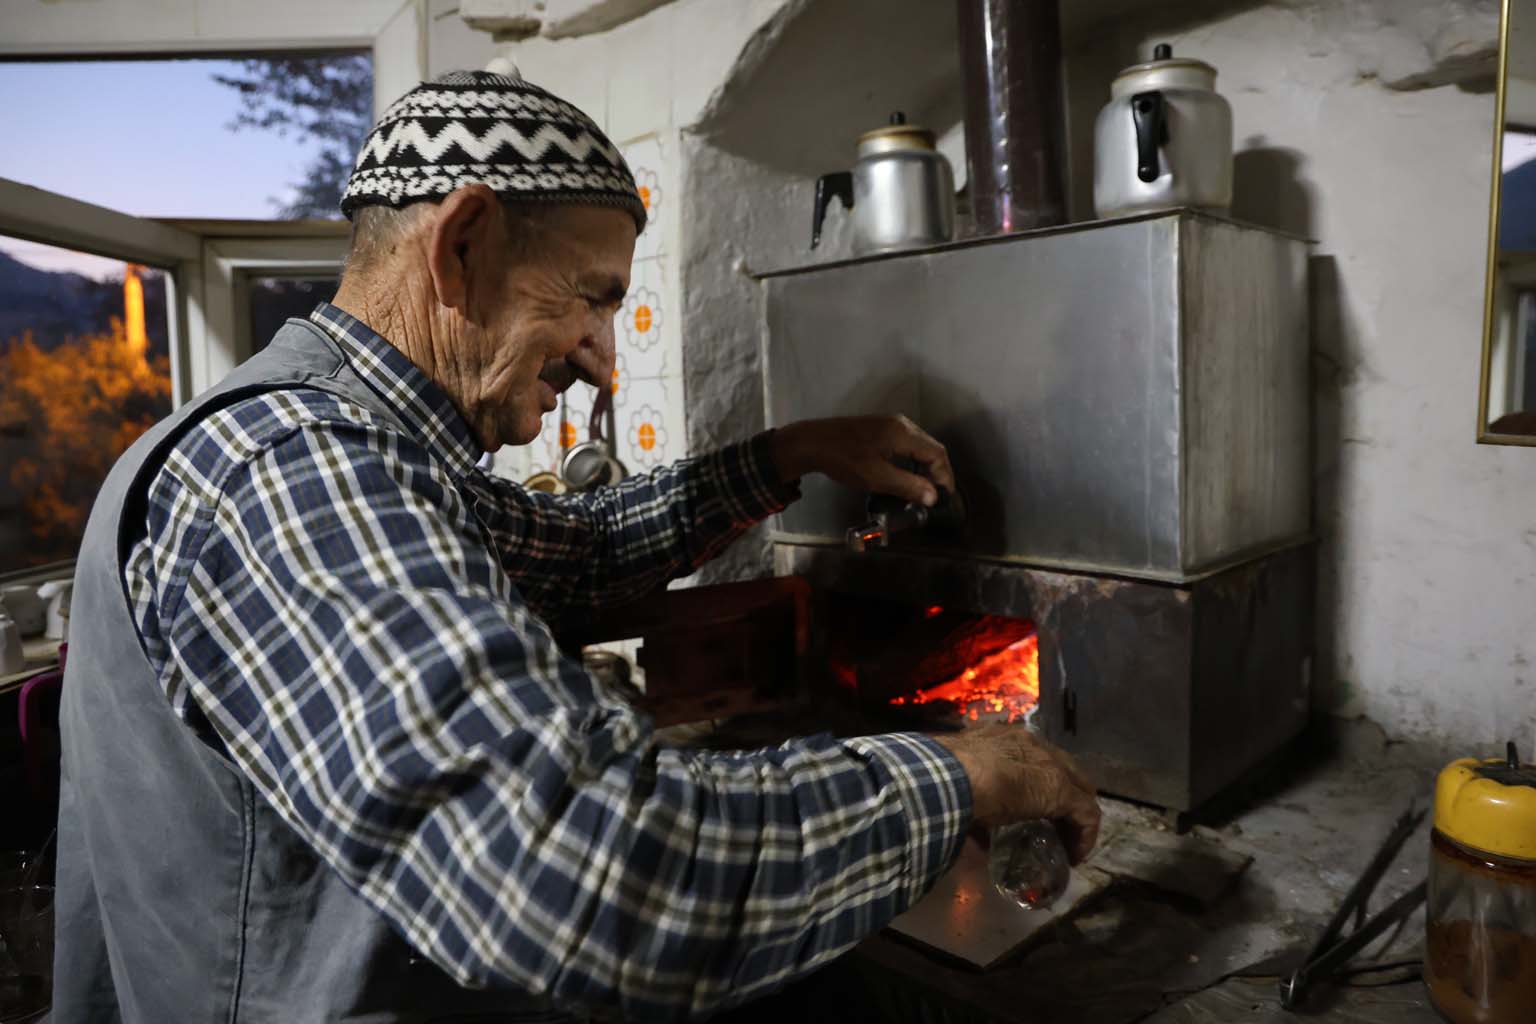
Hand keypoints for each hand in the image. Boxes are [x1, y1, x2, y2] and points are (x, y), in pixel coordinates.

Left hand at [771, 416, 954, 506]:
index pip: (937, 453)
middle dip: (936, 473)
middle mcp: (901, 424)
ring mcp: (889, 425)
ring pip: (918, 446)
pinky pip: (905, 444)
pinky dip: (911, 461)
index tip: (943, 497)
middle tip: (934, 495)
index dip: (944, 476)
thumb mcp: (877, 477)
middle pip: (930, 448)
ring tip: (922, 489)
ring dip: (924, 467)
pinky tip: (905, 476)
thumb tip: (933, 497)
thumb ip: (907, 486)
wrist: (812, 443)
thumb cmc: (843, 459)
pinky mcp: (879, 429)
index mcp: (903, 433)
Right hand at [933, 724, 1101, 863]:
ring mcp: (1050, 764)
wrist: (951, 776)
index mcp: (1005, 739)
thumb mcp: (961, 784)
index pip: (1034, 759)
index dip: (1038, 785)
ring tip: (1068, 844)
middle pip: (1064, 771)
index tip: (1033, 812)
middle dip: (1064, 799)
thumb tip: (976, 833)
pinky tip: (1075, 856)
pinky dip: (1084, 836)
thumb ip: (974, 801)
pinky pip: (1086, 813)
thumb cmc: (945, 776)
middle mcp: (1032, 744)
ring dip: (1075, 817)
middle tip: (1056, 828)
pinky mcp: (1061, 790)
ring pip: (1078, 790)